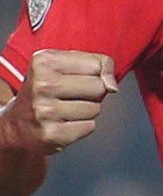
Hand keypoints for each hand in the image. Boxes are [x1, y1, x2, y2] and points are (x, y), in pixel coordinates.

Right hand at [0, 49, 117, 153]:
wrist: (17, 124)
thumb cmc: (46, 91)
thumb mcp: (63, 66)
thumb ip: (96, 64)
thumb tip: (113, 86)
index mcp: (44, 62)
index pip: (98, 64)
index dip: (97, 73)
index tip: (79, 77)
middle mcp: (42, 85)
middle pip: (99, 87)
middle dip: (93, 93)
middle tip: (71, 96)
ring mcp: (45, 111)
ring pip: (96, 108)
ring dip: (87, 111)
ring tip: (66, 110)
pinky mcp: (52, 133)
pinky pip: (89, 127)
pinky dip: (82, 127)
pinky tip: (64, 123)